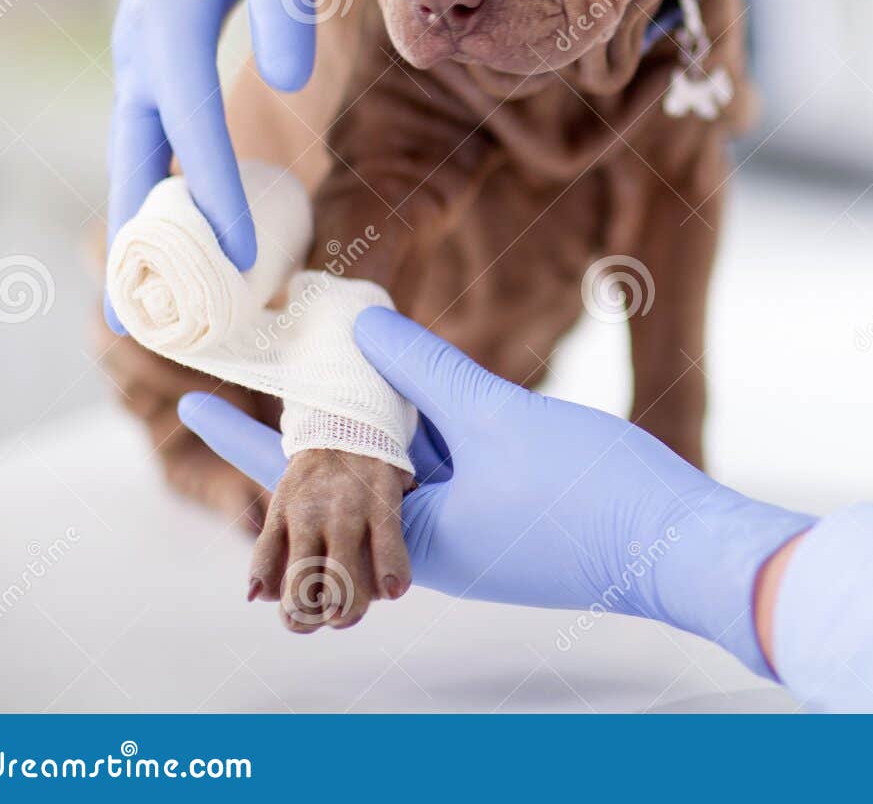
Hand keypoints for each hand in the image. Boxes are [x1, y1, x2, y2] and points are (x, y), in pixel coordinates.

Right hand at [107, 0, 352, 325]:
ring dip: (138, 222)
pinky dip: (153, 185)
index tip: (246, 259)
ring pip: (132, 148)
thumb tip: (290, 83)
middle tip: (151, 325)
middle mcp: (141, 40)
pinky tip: (173, 233)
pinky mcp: (157, 52)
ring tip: (138, 307)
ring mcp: (141, 48)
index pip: (187, 124)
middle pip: (136, 154)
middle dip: (148, 235)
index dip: (212, 192)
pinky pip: (149, 132)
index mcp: (166, 16)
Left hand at [178, 307, 812, 675]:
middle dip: (317, 416)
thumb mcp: (500, 418)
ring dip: (378, 415)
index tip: (192, 402)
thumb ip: (428, 371)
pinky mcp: (510, 514)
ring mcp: (474, 531)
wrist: (679, 543)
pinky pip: (450, 467)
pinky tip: (424, 380)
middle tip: (273, 362)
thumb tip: (360, 329)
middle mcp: (433, 542)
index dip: (249, 435)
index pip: (309, 480)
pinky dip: (431, 425)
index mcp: (414, 535)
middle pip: (354, 473)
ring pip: (407, 464)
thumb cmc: (590, 493)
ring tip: (341, 360)